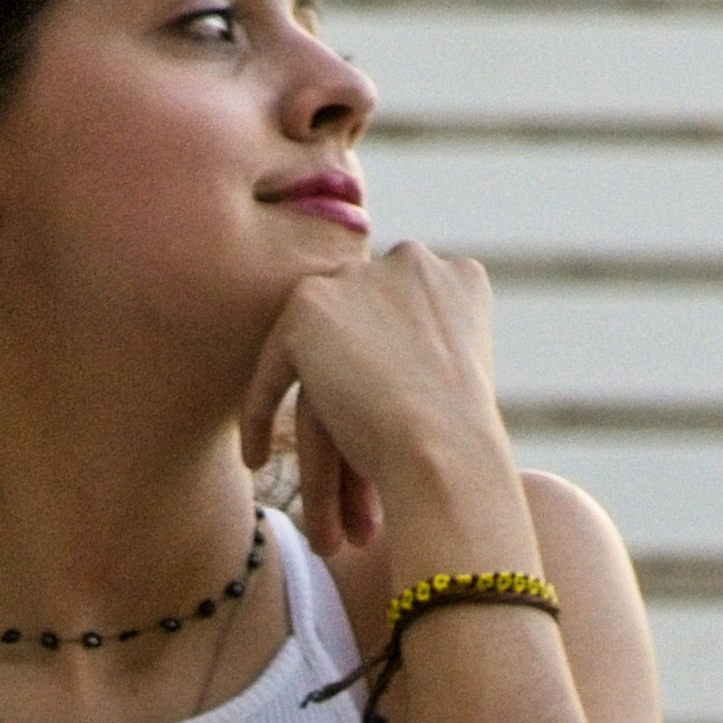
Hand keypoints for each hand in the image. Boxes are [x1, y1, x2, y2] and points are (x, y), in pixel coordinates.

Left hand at [239, 242, 524, 565]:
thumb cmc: (466, 451)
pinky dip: (260, 413)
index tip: (381, 410)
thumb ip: (433, 361)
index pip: (411, 311)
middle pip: (363, 321)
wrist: (444, 454)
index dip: (391, 362)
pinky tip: (255, 460)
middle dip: (347, 378)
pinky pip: (273, 366)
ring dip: (307, 409)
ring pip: (320, 348)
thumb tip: (401, 386)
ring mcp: (358, 279)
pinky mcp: (309, 309)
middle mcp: (410, 262)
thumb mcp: (463, 389)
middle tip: (336, 441)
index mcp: (461, 279)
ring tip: (292, 460)